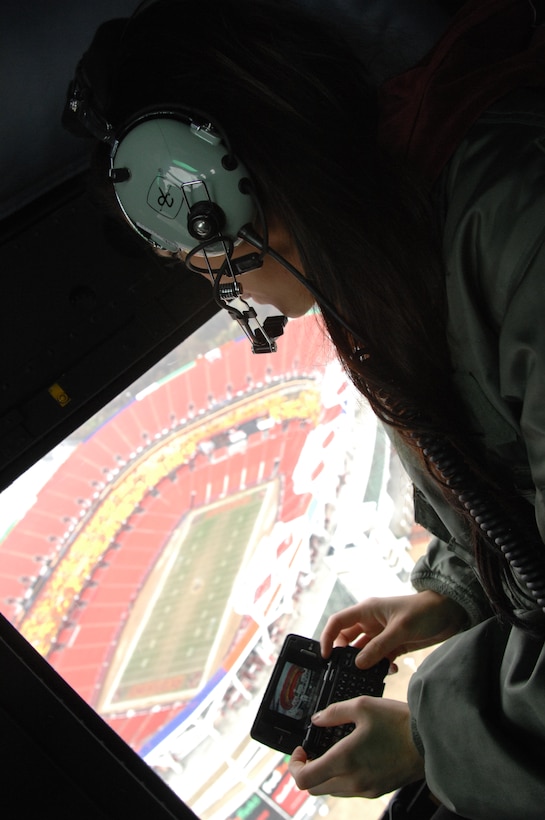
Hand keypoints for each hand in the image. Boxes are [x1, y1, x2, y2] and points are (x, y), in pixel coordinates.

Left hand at [288, 696, 424, 797]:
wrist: (430, 741)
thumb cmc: (398, 722)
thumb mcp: (362, 706)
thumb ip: (334, 713)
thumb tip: (316, 720)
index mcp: (344, 760)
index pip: (304, 779)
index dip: (295, 765)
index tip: (301, 749)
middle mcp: (353, 781)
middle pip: (315, 788)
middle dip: (308, 770)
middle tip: (312, 750)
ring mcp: (365, 789)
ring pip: (331, 791)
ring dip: (324, 775)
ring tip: (331, 752)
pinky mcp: (377, 791)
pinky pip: (349, 791)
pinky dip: (342, 778)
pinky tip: (351, 758)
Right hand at [321, 590, 466, 668]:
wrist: (450, 612)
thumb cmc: (424, 611)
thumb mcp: (400, 629)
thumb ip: (379, 647)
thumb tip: (358, 664)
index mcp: (367, 610)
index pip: (338, 622)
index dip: (328, 638)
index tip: (325, 657)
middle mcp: (371, 621)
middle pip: (347, 639)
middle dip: (345, 655)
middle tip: (346, 672)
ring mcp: (381, 633)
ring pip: (363, 651)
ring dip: (364, 663)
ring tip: (367, 675)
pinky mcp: (393, 644)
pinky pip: (378, 657)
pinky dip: (380, 666)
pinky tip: (388, 671)